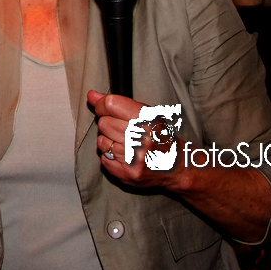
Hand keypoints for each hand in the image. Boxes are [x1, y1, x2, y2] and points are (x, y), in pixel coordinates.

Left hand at [86, 90, 270, 241]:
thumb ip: (117, 103)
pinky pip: (104, 160)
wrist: (178, 167)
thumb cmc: (161, 136)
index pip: (110, 105)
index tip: (105, 108)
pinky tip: (125, 156)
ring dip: (109, 142)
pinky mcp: (127, 174)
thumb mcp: (146, 113)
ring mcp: (133, 158)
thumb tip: (91, 95)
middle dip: (108, 124)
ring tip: (124, 143)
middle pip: (104, 123)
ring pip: (101, 142)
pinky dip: (111, 157)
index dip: (103, 105)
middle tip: (121, 129)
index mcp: (147, 119)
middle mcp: (140, 138)